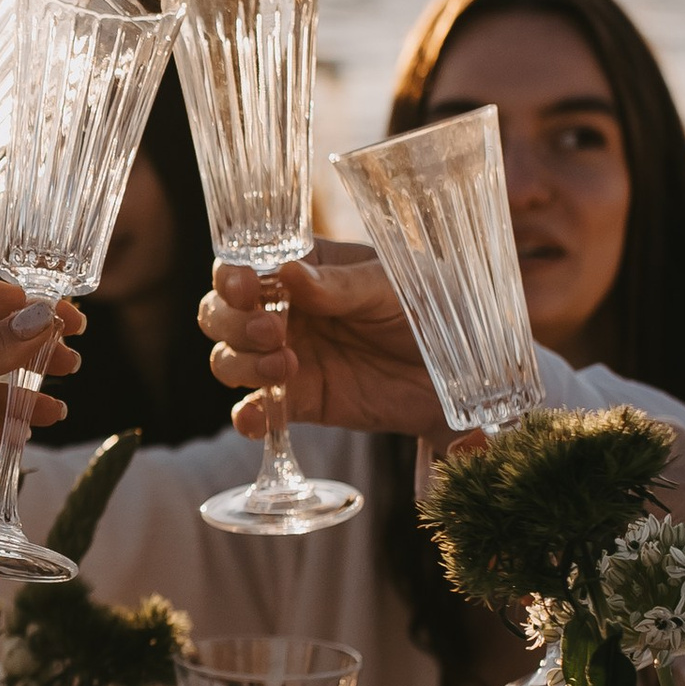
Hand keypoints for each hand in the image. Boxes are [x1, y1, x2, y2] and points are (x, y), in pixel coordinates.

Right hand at [197, 241, 443, 438]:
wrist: (463, 373)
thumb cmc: (431, 308)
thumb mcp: (389, 287)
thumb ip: (338, 286)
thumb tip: (286, 273)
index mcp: (301, 269)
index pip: (242, 267)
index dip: (230, 278)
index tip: (245, 289)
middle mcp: (284, 311)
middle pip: (221, 315)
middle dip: (234, 324)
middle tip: (273, 333)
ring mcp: (287, 357)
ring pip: (229, 360)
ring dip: (240, 364)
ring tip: (284, 368)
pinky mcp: (300, 402)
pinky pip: (258, 410)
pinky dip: (247, 416)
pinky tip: (254, 418)